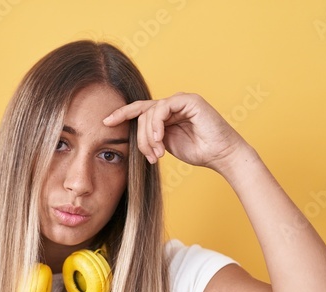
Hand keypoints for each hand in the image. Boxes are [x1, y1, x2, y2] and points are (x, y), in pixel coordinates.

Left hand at [103, 92, 248, 173]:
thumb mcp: (165, 145)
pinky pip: (163, 108)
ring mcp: (180, 100)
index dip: (122, 114)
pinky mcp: (189, 100)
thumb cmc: (197, 151)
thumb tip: (133, 136)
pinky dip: (157, 124)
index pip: (139, 110)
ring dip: (149, 136)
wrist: (220, 155)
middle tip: (150, 156)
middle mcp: (171, 104)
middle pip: (142, 115)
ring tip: (158, 152)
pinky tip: (160, 139)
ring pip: (150, 113)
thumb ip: (151, 137)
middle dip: (141, 138)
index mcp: (165, 114)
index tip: (105, 122)